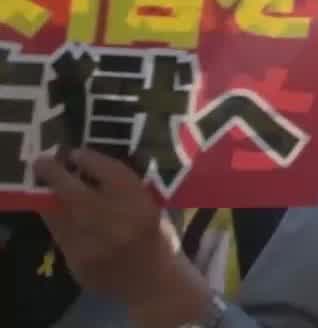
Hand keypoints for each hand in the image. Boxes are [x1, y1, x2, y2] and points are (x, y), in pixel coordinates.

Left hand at [34, 149, 212, 327]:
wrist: (153, 282)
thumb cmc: (157, 238)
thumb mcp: (151, 206)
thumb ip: (125, 189)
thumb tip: (88, 167)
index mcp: (141, 205)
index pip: (110, 172)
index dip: (88, 159)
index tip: (76, 152)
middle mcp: (115, 223)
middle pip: (75, 192)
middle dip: (55, 173)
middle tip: (43, 161)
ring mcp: (93, 245)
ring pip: (60, 214)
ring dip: (51, 196)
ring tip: (48, 185)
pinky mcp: (79, 262)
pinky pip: (60, 235)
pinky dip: (56, 220)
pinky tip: (58, 212)